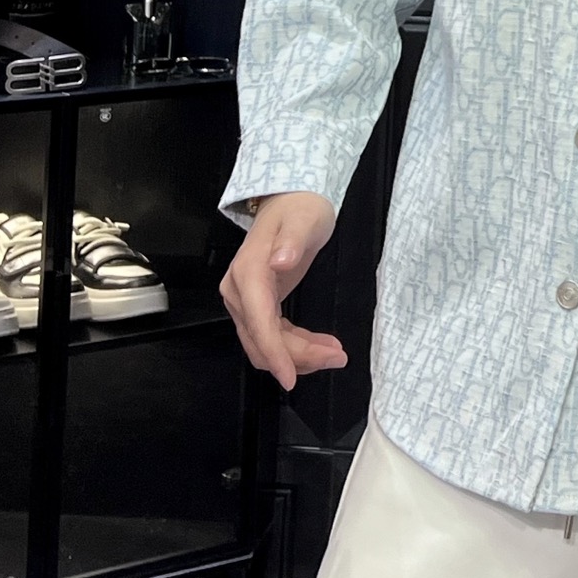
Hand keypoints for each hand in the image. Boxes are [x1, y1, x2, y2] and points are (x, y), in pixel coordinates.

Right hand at [219, 190, 346, 390]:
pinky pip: (272, 335)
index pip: (258, 321)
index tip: (290, 377)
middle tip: (337, 356)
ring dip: (298, 355)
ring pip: (266, 343)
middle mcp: (239, 290)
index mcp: (248, 272)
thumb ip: (293, 241)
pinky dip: (294, 346)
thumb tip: (278, 262)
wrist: (293, 199)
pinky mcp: (259, 303)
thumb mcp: (304, 219)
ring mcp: (246, 299)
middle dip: (297, 356)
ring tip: (334, 352)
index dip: (274, 352)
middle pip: (262, 339)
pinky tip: (320, 344)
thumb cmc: (301, 207)